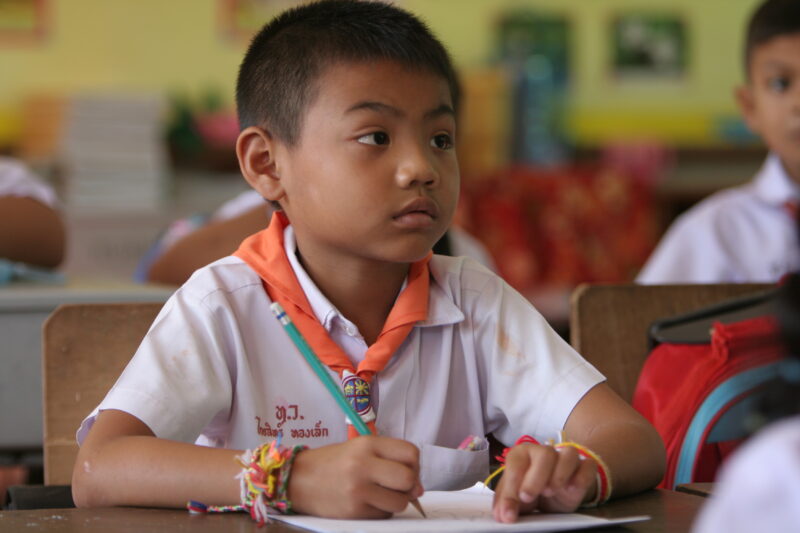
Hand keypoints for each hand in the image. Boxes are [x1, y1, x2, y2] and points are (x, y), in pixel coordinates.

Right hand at [287, 435, 423, 517]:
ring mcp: (358, 490)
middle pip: (408, 479)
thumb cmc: (332, 462)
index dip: (415, 465)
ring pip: (399, 502)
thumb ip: (389, 460)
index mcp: (367, 444)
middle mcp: (363, 465)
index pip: (410, 453)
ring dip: (395, 502)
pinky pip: (383, 515)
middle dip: (409, 486)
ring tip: (379, 495)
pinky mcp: (353, 511)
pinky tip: (366, 503)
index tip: (408, 470)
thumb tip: (418, 488)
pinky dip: (380, 511)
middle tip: (399, 487)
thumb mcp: (359, 449)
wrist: (297, 479)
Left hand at [492, 443, 596, 522]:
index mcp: (522, 454)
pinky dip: (582, 477)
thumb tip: (504, 515)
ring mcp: (567, 458)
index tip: (511, 509)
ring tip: (550, 492)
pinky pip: (588, 466)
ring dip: (559, 474)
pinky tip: (572, 490)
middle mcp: (544, 452)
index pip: (516, 464)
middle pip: (544, 454)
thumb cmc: (531, 490)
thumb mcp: (516, 497)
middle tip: (528, 498)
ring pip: (569, 454)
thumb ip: (507, 502)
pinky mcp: (584, 468)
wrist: (554, 494)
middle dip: (535, 477)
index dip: (511, 487)